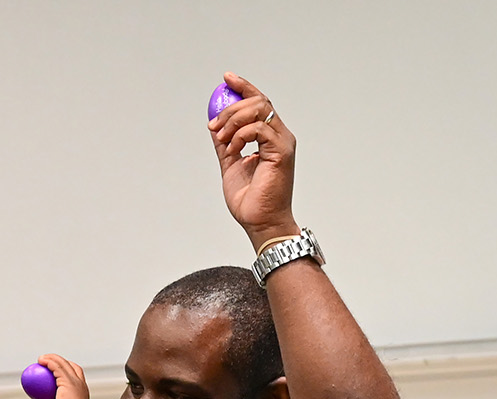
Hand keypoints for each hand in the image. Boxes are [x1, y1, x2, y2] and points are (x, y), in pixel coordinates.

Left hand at [30, 355, 91, 398]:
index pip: (75, 373)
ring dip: (52, 358)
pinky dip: (48, 362)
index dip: (65, 368)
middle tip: (45, 361)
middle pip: (70, 365)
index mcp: (80, 389)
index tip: (53, 369)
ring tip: (41, 359)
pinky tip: (40, 361)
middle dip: (58, 360)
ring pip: (63, 363)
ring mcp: (75, 380)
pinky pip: (56, 367)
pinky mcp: (68, 380)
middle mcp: (80, 383)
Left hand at [207, 73, 301, 246]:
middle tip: (214, 125)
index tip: (227, 79)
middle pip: (259, 101)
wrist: (260, 222)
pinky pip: (258, 129)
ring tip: (222, 140)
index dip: (244, 87)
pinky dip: (240, 135)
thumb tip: (214, 126)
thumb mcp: (230, 165)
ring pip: (259, 110)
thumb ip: (225, 144)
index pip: (260, 103)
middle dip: (231, 108)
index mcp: (270, 138)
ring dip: (233, 121)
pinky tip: (233, 150)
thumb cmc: (250, 200)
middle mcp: (280, 136)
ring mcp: (283, 143)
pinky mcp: (281, 152)